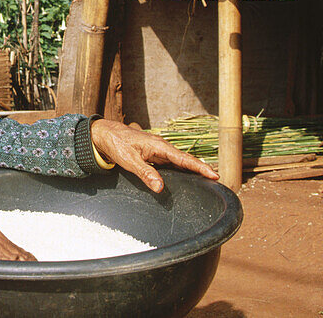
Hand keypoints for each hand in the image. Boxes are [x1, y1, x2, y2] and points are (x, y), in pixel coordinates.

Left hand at [90, 119, 218, 192]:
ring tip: (208, 178)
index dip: (200, 167)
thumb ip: (145, 173)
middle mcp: (162, 147)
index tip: (214, 174)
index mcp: (159, 146)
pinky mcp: (154, 154)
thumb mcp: (130, 161)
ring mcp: (158, 150)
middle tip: (217, 178)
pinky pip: (172, 163)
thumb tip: (160, 188)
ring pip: (180, 161)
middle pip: (186, 160)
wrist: (105, 134)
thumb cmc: (117, 145)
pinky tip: (186, 176)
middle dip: (201, 168)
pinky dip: (182, 168)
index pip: (184, 159)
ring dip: (193, 169)